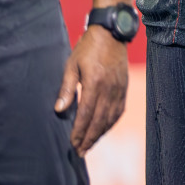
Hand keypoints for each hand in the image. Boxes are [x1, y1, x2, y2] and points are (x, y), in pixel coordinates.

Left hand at [55, 25, 128, 155]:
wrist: (111, 32)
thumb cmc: (87, 48)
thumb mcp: (72, 65)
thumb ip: (67, 89)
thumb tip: (59, 109)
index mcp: (95, 83)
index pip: (86, 114)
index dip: (79, 132)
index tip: (72, 144)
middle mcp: (110, 88)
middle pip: (100, 120)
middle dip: (89, 138)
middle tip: (80, 152)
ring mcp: (120, 88)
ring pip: (111, 118)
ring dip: (100, 133)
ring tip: (90, 144)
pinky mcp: (125, 86)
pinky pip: (119, 109)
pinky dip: (112, 122)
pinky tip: (104, 129)